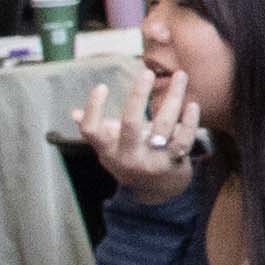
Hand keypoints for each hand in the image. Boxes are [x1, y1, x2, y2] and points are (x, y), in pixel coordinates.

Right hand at [84, 69, 202, 197]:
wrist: (157, 191)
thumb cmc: (131, 159)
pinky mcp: (174, 162)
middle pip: (130, 124)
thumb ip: (97, 130)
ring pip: (163, 126)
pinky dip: (190, 122)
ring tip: (180, 76)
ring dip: (173, 98)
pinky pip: (184, 140)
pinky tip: (192, 104)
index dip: (93, 109)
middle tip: (147, 72)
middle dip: (138, 96)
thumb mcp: (110, 149)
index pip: (92, 131)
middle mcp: (128, 157)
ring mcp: (152, 161)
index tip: (101, 86)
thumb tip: (73, 113)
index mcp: (108, 151)